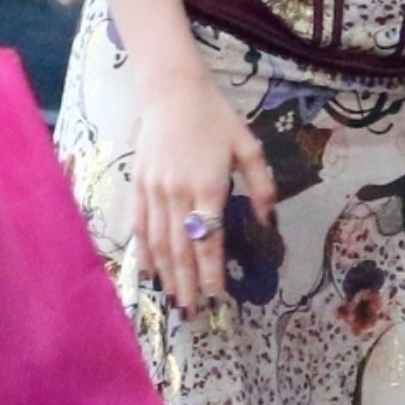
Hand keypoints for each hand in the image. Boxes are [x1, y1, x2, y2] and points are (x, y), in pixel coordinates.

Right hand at [130, 72, 272, 314]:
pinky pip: (139, 226)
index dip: (212, 271)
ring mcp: (154, 191)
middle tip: (194, 312)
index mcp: (208, 186)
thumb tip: (267, 220)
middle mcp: (178, 194)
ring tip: (175, 300)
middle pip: (182, 249)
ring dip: (167, 275)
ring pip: (158, 243)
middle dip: (189, 283)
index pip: (210, 240)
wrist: (171, 91)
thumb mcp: (249, 146)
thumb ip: (261, 185)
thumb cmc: (215, 117)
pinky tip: (150, 272)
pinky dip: (144, 252)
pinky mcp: (138, 185)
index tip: (218, 296)